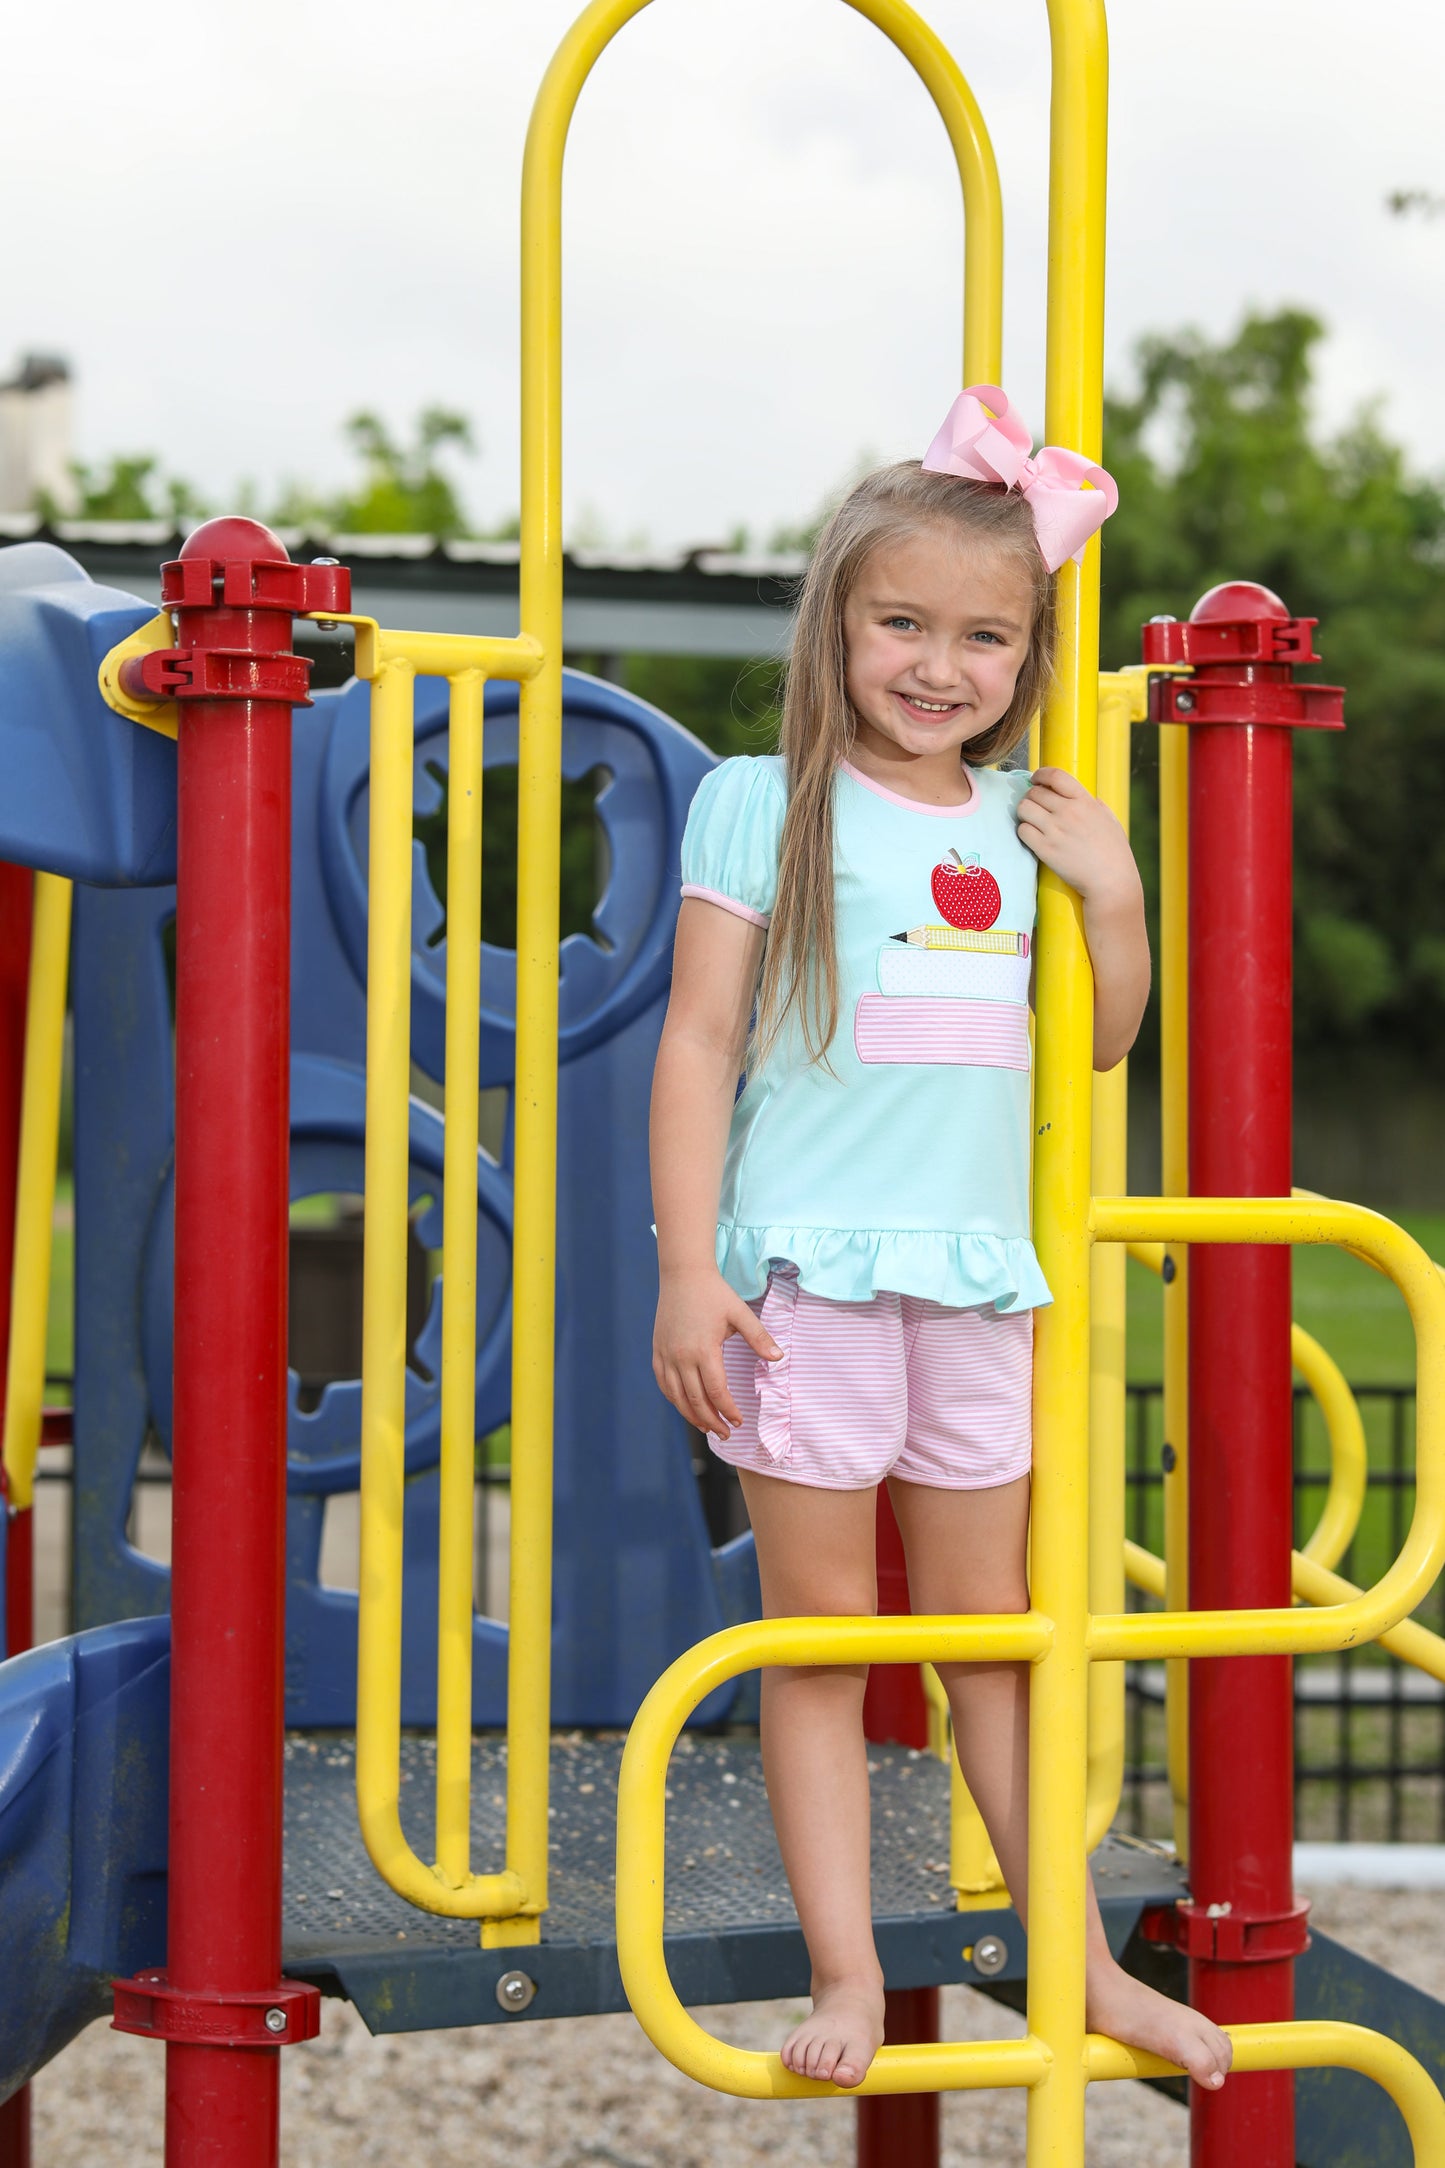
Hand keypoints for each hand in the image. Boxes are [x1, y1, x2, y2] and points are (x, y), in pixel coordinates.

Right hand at [652, 1266, 781, 1435]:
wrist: (683, 1274)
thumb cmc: (714, 1293)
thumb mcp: (740, 1313)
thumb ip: (759, 1337)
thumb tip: (779, 1358)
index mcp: (704, 1349)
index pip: (716, 1391)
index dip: (728, 1410)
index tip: (739, 1421)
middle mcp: (681, 1356)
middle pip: (695, 1401)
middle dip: (712, 1421)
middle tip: (726, 1434)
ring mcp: (666, 1355)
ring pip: (677, 1397)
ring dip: (692, 1416)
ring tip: (707, 1428)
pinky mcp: (657, 1351)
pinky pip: (663, 1384)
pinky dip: (674, 1400)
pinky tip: (685, 1407)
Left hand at [1016, 767, 1140, 911]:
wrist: (1111, 881)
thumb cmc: (1115, 852)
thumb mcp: (1110, 820)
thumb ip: (1096, 806)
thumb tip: (1088, 798)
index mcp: (1085, 801)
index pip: (1056, 775)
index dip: (1041, 774)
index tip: (1036, 779)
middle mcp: (1068, 812)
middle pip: (1035, 792)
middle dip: (1031, 797)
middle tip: (1034, 807)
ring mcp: (1055, 830)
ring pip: (1024, 808)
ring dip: (1024, 813)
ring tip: (1031, 821)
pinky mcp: (1045, 849)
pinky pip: (1022, 830)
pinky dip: (1024, 832)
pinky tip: (1032, 837)